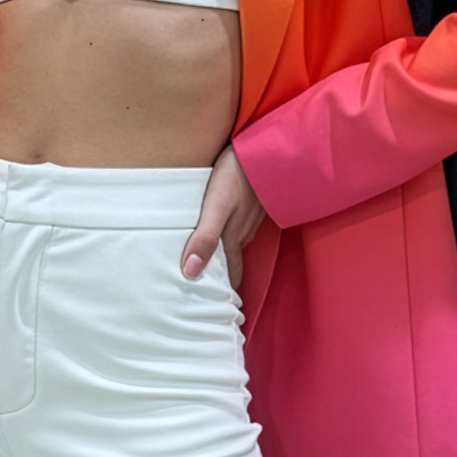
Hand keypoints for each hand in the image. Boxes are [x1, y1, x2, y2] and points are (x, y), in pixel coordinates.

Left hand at [181, 142, 268, 291]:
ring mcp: (250, 218)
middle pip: (232, 262)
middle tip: (214, 293)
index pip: (229, 273)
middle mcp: (243, 232)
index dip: (224, 290)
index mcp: (232, 238)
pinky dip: (231, 236)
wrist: (267, 149)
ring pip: (236, 244)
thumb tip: (190, 273)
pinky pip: (240, 227)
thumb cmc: (236, 175)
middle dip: (224, 277)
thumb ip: (205, 238)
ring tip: (214, 268)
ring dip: (227, 257)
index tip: (218, 307)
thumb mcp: (216, 207)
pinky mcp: (251, 203)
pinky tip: (224, 232)